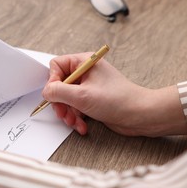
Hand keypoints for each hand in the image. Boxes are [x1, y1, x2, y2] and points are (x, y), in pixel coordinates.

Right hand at [42, 53, 186, 136]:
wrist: (140, 116)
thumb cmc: (118, 100)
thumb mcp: (81, 96)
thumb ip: (58, 92)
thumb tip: (46, 92)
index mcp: (84, 62)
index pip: (57, 66)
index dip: (53, 81)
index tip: (55, 95)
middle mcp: (85, 72)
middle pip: (60, 85)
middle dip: (60, 102)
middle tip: (63, 113)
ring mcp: (89, 86)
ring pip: (66, 98)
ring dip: (68, 113)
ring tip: (74, 122)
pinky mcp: (92, 99)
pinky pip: (76, 107)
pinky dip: (76, 117)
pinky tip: (82, 125)